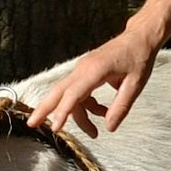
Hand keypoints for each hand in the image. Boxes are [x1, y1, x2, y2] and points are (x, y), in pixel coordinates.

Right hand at [25, 26, 160, 138]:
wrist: (139, 38)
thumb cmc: (138, 58)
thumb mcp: (135, 85)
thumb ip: (121, 107)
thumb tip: (109, 128)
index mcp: (95, 71)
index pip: (73, 94)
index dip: (63, 112)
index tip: (55, 128)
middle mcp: (83, 69)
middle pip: (58, 91)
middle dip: (44, 108)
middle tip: (31, 124)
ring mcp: (82, 69)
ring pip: (68, 95)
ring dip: (77, 115)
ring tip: (94, 133)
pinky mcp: (85, 72)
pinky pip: (78, 92)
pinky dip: (86, 106)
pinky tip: (102, 112)